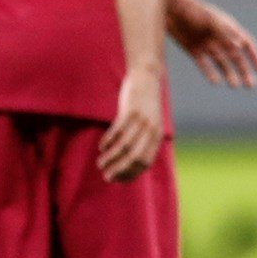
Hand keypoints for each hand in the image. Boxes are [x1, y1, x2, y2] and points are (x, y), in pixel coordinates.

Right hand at [98, 67, 163, 182]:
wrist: (147, 78)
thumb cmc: (145, 105)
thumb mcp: (149, 124)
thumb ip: (142, 141)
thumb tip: (128, 161)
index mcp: (156, 137)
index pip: (144, 163)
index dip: (130, 174)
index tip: (117, 179)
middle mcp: (151, 131)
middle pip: (134, 158)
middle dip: (119, 170)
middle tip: (106, 177)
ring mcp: (141, 121)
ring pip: (124, 146)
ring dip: (111, 158)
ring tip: (100, 163)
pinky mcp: (130, 111)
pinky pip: (117, 130)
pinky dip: (108, 141)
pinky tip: (101, 147)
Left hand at [169, 0, 256, 88]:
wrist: (167, 9)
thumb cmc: (191, 10)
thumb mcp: (210, 20)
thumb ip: (226, 32)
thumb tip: (241, 45)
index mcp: (227, 27)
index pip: (247, 44)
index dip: (255, 56)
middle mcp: (219, 37)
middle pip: (236, 57)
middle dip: (244, 70)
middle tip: (251, 85)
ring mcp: (207, 44)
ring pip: (222, 63)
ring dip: (229, 74)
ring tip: (235, 85)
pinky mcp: (193, 50)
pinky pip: (204, 64)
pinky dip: (210, 73)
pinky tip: (215, 81)